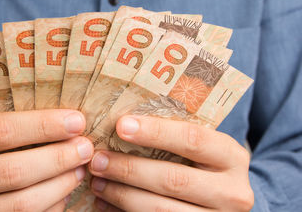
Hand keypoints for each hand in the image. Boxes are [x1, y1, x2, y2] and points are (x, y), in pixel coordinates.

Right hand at [0, 110, 93, 211]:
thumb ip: (10, 127)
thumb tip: (68, 123)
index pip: (1, 130)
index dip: (44, 126)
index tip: (77, 121)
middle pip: (13, 171)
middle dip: (58, 158)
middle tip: (85, 148)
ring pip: (21, 204)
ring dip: (60, 186)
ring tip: (79, 170)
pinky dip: (50, 207)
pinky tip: (63, 193)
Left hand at [88, 116, 253, 211]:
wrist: (223, 203)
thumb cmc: (203, 166)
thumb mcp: (201, 149)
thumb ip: (174, 138)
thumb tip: (122, 125)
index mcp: (231, 157)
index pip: (193, 140)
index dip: (156, 132)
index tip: (121, 126)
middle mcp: (232, 192)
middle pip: (174, 179)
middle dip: (129, 169)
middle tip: (98, 159)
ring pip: (161, 210)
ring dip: (122, 195)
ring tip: (97, 182)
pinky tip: (106, 203)